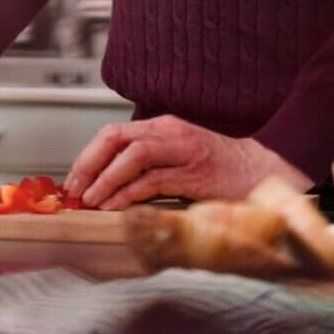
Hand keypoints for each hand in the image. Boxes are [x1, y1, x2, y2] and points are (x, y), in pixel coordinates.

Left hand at [63, 114, 310, 209]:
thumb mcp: (177, 156)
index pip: (114, 133)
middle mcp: (169, 132)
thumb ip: (148, 163)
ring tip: (91, 201)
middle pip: (117, 138)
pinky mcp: (192, 173)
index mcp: (163, 126)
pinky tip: (116, 207)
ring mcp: (181, 150)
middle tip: (75, 189)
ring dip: (106, 179)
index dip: (89, 155)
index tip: (74, 179)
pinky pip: (152, 180)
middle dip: (89, 163)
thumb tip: (108, 183)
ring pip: (132, 156)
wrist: (259, 171)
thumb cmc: (217, 168)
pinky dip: (129, 194)